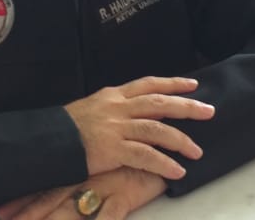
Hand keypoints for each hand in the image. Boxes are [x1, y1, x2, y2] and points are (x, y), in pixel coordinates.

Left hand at [0, 167, 166, 219]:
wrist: (175, 144)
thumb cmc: (145, 152)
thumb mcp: (116, 157)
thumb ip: (95, 165)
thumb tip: (77, 178)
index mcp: (86, 162)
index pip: (51, 180)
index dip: (27, 195)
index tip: (3, 209)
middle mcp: (91, 173)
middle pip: (55, 193)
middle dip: (30, 210)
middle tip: (7, 219)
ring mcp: (106, 184)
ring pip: (75, 206)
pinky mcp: (126, 194)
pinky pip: (109, 214)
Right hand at [64, 76, 214, 179]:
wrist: (46, 140)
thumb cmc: (66, 128)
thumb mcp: (91, 108)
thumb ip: (114, 110)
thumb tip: (134, 113)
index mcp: (113, 96)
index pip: (148, 84)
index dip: (172, 84)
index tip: (192, 85)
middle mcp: (118, 108)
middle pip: (160, 103)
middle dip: (186, 107)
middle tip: (208, 111)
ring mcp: (116, 127)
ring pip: (157, 129)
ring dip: (180, 140)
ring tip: (197, 151)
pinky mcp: (113, 148)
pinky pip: (145, 155)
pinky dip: (164, 163)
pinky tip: (177, 171)